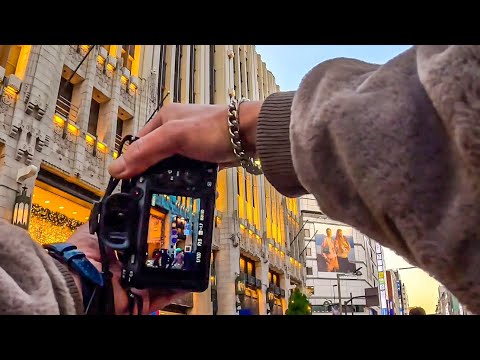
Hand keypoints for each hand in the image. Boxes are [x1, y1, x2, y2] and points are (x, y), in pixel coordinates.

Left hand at [68, 224, 185, 314]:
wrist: (77, 282)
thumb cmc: (79, 258)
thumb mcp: (94, 231)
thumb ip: (109, 221)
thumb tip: (118, 206)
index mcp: (114, 258)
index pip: (138, 249)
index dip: (151, 242)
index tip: (163, 232)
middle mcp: (125, 274)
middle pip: (152, 265)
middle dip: (166, 256)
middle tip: (180, 245)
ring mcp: (134, 289)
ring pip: (161, 280)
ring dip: (175, 271)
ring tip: (188, 259)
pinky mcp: (140, 302)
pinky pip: (163, 297)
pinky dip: (178, 289)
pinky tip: (188, 278)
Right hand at [108, 101, 262, 178]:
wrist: (249, 135)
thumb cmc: (215, 129)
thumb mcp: (173, 137)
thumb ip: (145, 152)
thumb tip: (116, 167)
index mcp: (164, 118)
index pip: (139, 143)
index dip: (133, 162)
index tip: (128, 181)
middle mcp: (175, 129)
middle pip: (154, 155)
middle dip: (151, 172)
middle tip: (146, 190)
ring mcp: (190, 144)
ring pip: (170, 165)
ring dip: (168, 177)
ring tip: (163, 192)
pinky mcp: (203, 156)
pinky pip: (187, 171)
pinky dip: (184, 179)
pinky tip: (182, 189)